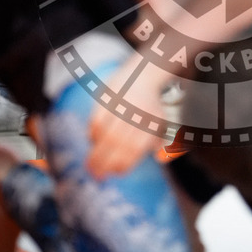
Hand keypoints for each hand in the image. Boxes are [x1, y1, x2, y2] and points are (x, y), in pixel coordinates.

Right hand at [86, 55, 169, 178]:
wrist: (143, 75)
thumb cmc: (151, 106)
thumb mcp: (161, 122)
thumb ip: (161, 142)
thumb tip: (160, 159)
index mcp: (149, 125)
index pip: (133, 151)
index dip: (122, 165)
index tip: (116, 173)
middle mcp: (134, 117)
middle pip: (116, 146)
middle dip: (104, 165)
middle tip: (96, 177)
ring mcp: (119, 108)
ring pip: (104, 136)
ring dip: (95, 153)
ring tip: (90, 166)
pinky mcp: (107, 100)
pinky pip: (96, 121)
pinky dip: (92, 134)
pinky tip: (92, 142)